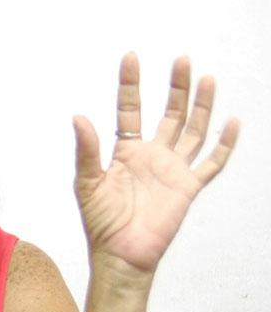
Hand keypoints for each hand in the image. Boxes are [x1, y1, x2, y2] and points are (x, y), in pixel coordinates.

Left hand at [73, 53, 238, 272]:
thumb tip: (78, 117)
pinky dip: (224, 144)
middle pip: (169, 113)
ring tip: (206, 78)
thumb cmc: (100, 222)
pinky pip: (211, 163)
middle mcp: (152, 155)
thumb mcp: (87, 183)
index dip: (130, 84)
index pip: (130, 109)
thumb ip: (86, 150)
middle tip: (181, 60)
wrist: (121, 254)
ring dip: (201, 106)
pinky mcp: (188, 187)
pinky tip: (233, 122)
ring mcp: (172, 169)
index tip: (131, 57)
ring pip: (193, 130)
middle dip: (175, 87)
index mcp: (125, 151)